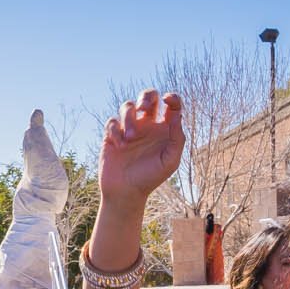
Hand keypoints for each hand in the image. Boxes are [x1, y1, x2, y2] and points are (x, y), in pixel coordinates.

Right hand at [98, 90, 185, 210]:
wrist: (126, 192)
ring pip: (128, 106)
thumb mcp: (170, 161)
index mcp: (164, 128)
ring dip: (129, 118)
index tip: (169, 101)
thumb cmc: (150, 178)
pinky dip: (116, 130)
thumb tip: (177, 115)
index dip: (172, 98)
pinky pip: (112, 122)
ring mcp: (128, 128)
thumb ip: (177, 138)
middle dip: (146, 97)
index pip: (171, 105)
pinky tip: (120, 146)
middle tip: (144, 109)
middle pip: (148, 96)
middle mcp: (147, 125)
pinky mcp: (112, 135)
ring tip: (131, 138)